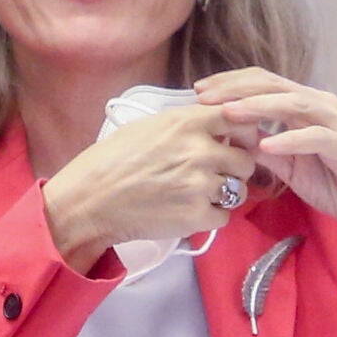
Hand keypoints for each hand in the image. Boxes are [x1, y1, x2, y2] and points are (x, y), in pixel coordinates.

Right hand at [42, 104, 256, 273]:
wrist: (90, 200)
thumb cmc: (111, 161)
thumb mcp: (149, 126)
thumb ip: (186, 124)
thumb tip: (216, 126)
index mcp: (187, 123)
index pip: (239, 119)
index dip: (243, 133)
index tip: (238, 142)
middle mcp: (200, 151)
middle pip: (246, 160)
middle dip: (235, 169)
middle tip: (216, 175)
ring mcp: (201, 184)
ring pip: (239, 191)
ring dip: (225, 194)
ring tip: (198, 195)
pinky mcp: (197, 216)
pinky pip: (224, 216)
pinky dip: (210, 217)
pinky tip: (188, 211)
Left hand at [194, 67, 336, 301]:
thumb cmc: (333, 183)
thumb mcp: (287, 165)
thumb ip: (260, 148)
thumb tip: (226, 137)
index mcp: (305, 105)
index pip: (264, 82)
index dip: (231, 83)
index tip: (198, 91)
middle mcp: (322, 105)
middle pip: (274, 85)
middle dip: (236, 89)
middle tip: (203, 97)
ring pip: (294, 104)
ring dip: (258, 107)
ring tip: (228, 113)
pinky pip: (316, 138)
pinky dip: (290, 139)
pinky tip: (266, 145)